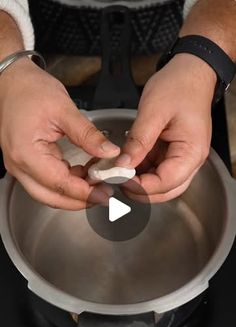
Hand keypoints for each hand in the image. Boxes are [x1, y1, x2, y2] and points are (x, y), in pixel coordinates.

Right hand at [0, 59, 119, 209]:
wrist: (11, 81)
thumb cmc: (30, 90)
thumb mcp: (64, 110)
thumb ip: (88, 135)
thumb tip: (109, 152)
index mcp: (26, 153)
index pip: (59, 183)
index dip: (84, 192)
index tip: (104, 193)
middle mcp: (19, 165)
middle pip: (51, 197)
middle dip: (80, 200)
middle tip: (104, 194)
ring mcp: (20, 166)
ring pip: (49, 193)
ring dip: (73, 192)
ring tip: (97, 182)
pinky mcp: (26, 163)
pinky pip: (47, 182)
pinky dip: (66, 182)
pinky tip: (83, 173)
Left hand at [115, 54, 216, 202]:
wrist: (191, 72)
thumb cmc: (180, 86)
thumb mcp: (154, 111)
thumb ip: (138, 141)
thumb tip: (122, 165)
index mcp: (191, 152)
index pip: (166, 182)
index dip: (141, 186)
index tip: (119, 179)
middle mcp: (190, 160)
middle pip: (166, 190)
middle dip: (140, 191)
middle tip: (116, 181)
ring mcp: (181, 158)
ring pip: (160, 184)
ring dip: (139, 182)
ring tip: (117, 172)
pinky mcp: (171, 153)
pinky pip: (155, 170)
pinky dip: (140, 171)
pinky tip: (125, 164)